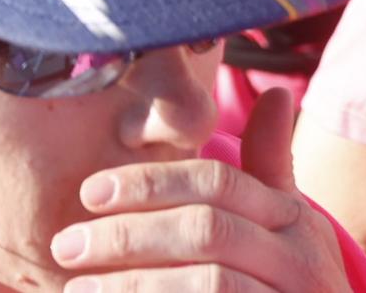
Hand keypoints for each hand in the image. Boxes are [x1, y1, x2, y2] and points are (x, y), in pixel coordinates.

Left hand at [51, 88, 348, 292]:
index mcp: (295, 220)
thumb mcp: (292, 225)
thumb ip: (271, 164)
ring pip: (210, 283)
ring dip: (133, 285)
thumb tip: (277, 92)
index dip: (151, 182)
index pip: (219, 183)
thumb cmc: (297, 286)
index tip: (90, 192)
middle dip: (128, 234)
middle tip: (65, 244)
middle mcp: (301, 263)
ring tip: (77, 287)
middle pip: (206, 230)